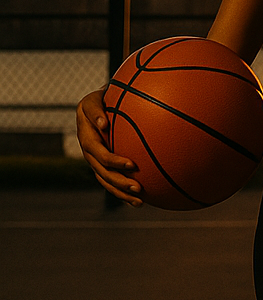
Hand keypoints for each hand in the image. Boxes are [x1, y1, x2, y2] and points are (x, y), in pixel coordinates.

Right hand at [76, 87, 141, 205]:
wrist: (99, 104)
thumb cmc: (102, 98)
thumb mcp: (95, 99)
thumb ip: (97, 110)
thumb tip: (103, 124)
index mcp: (86, 136)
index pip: (98, 152)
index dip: (112, 160)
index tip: (132, 164)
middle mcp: (89, 152)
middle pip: (102, 172)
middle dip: (120, 182)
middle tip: (138, 188)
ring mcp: (95, 160)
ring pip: (106, 181)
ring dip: (121, 193)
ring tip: (140, 201)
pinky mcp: (103, 165)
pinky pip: (112, 181)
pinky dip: (123, 192)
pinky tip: (139, 201)